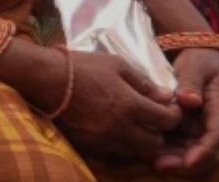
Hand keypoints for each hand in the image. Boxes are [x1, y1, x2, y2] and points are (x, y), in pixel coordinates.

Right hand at [56, 51, 180, 159]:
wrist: (45, 78)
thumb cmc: (81, 67)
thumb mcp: (116, 65)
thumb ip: (143, 82)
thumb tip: (165, 96)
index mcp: (131, 105)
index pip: (167, 121)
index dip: (174, 115)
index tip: (169, 108)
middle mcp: (121, 127)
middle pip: (155, 144)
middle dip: (159, 132)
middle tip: (152, 120)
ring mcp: (104, 139)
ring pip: (136, 152)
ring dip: (140, 141)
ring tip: (134, 126)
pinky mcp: (89, 145)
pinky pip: (114, 153)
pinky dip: (121, 145)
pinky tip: (114, 130)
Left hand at [154, 49, 218, 174]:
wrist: (200, 59)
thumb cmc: (200, 60)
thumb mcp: (196, 65)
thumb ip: (192, 81)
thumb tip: (189, 100)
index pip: (218, 135)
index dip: (204, 151)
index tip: (188, 162)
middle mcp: (217, 123)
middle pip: (207, 151)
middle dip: (186, 162)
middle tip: (160, 164)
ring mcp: (204, 128)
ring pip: (194, 152)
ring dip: (175, 160)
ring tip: (150, 160)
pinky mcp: (191, 129)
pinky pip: (182, 144)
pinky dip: (168, 151)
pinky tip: (148, 151)